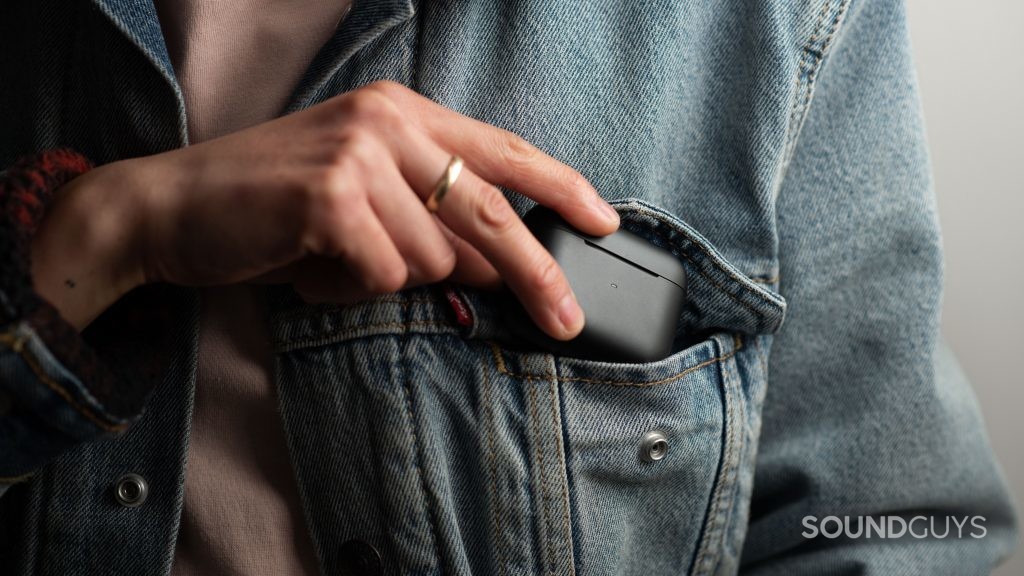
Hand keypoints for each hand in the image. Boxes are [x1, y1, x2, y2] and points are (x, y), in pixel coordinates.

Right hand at [31, 81, 618, 338]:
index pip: (503, 150)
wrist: (171, 207)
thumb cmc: (272, 209)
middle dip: (534, 274)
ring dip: (389, 279)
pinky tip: (311, 266)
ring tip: (334, 259)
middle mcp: (388, 121)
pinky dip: (350, 290)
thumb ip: (431, 221)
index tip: (605, 222)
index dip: (562, 187)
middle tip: (563, 320)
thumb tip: (500, 268)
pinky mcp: (331, 196)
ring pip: (431, 259)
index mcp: (402, 112)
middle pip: (492, 211)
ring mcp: (360, 154)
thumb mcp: (363, 199)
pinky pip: (383, 276)